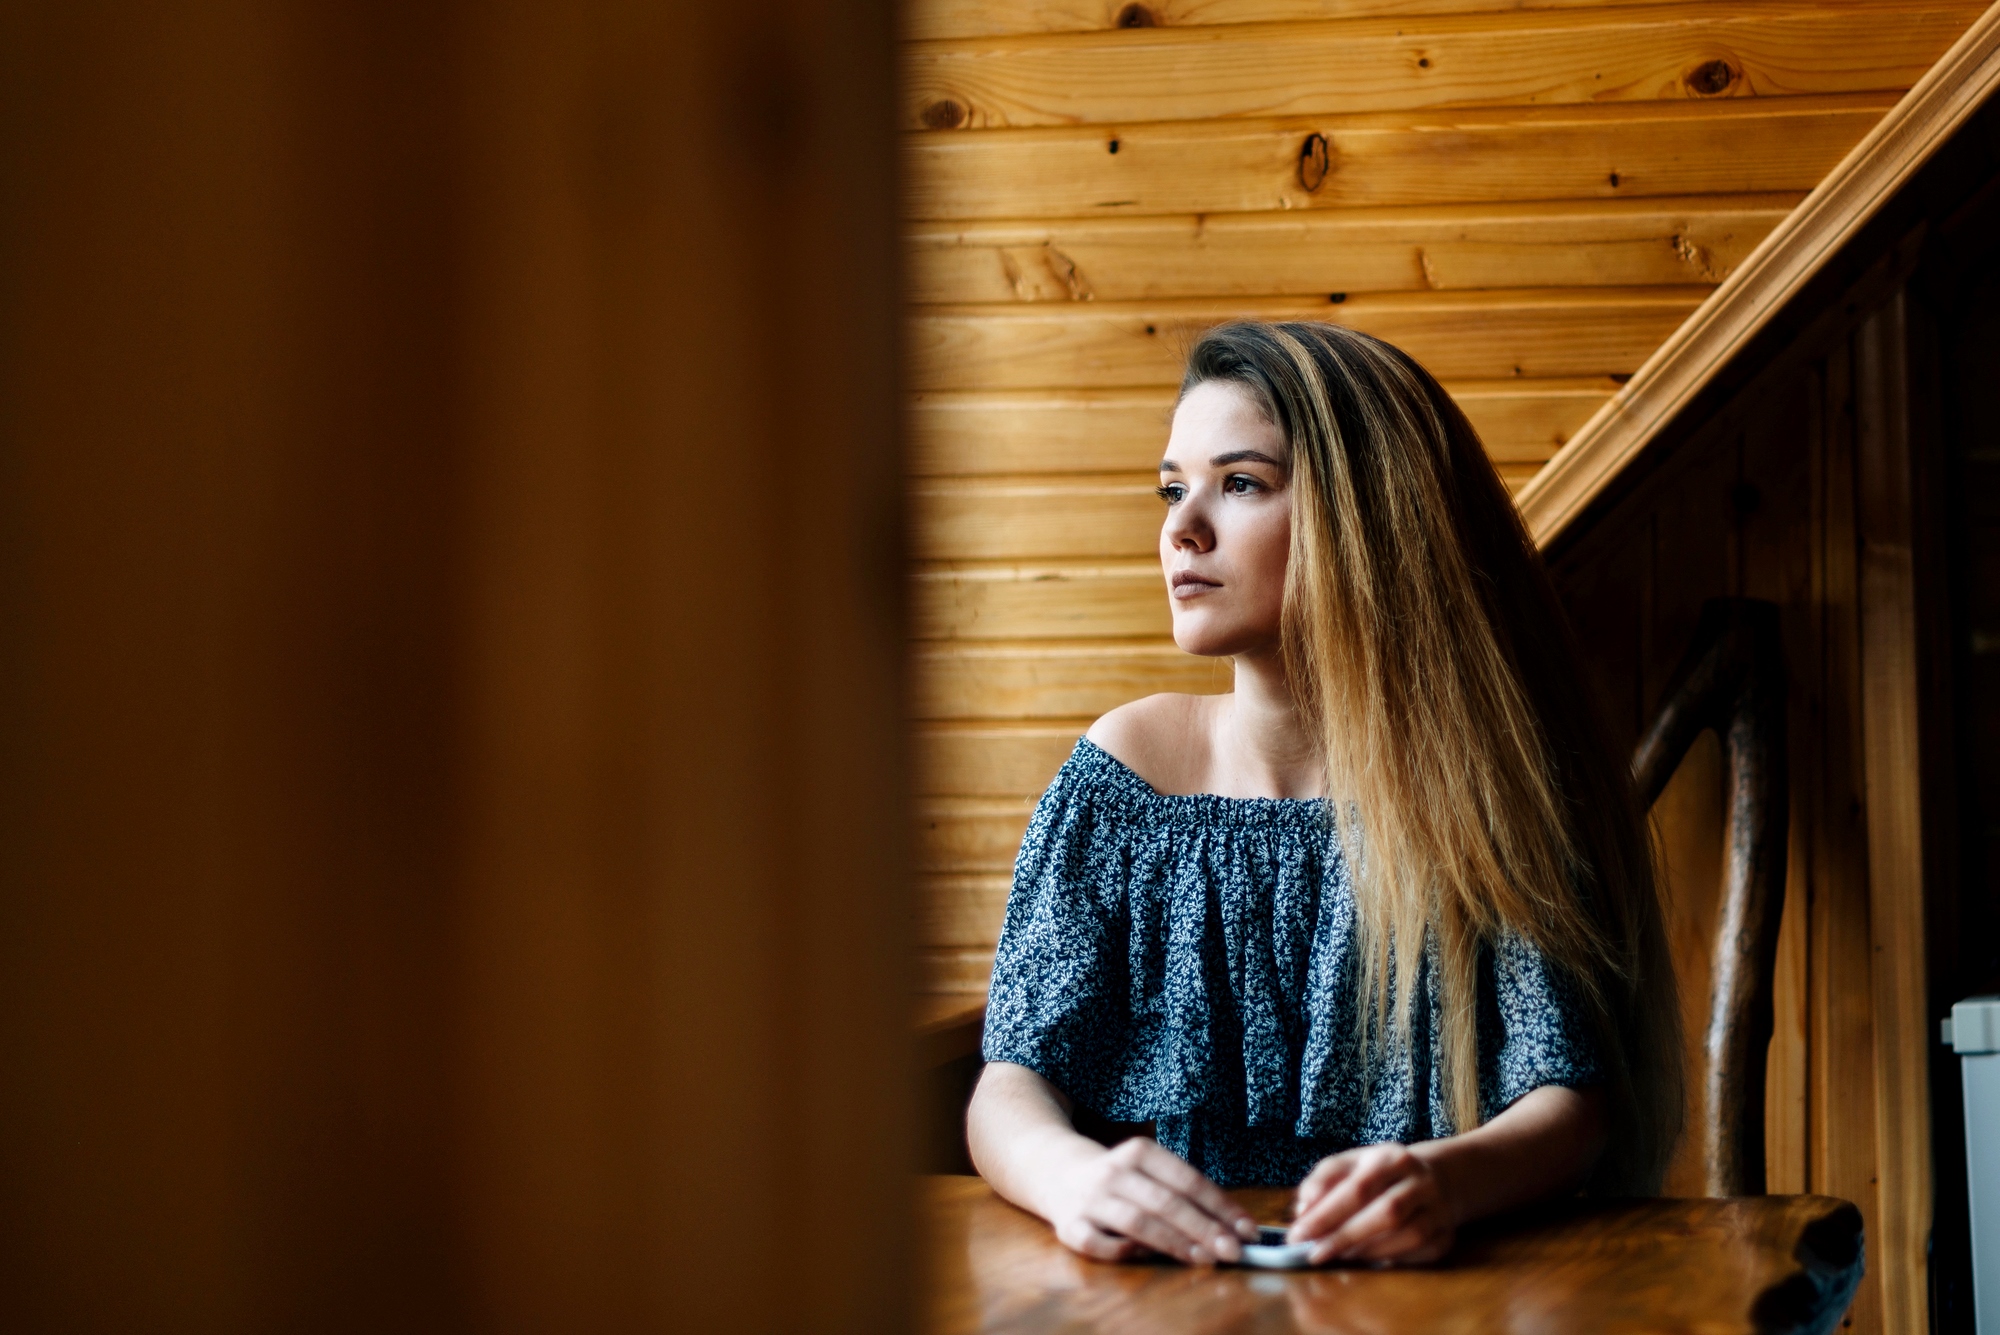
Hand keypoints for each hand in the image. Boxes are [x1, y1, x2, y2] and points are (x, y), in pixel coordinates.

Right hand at [1044, 1137, 1259, 1264]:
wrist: (1057, 1173)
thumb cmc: (1120, 1178)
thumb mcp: (1149, 1170)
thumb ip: (1183, 1193)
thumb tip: (1233, 1227)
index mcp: (1138, 1152)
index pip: (1187, 1179)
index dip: (1220, 1206)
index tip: (1247, 1230)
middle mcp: (1113, 1172)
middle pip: (1166, 1202)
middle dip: (1204, 1228)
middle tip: (1232, 1250)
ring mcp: (1089, 1199)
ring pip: (1138, 1222)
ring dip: (1175, 1242)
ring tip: (1204, 1258)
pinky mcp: (1069, 1226)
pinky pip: (1100, 1244)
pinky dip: (1125, 1251)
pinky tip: (1147, 1254)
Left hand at [1286, 1143, 1456, 1264]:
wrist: (1436, 1178)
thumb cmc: (1381, 1173)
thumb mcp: (1350, 1164)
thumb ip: (1322, 1181)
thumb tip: (1303, 1210)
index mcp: (1391, 1157)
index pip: (1358, 1188)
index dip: (1327, 1214)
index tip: (1299, 1233)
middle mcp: (1420, 1181)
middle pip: (1386, 1213)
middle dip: (1345, 1237)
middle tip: (1314, 1253)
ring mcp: (1438, 1209)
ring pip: (1407, 1235)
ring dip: (1367, 1252)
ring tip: (1337, 1256)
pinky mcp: (1446, 1236)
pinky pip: (1419, 1253)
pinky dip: (1390, 1259)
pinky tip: (1366, 1260)